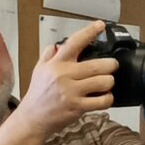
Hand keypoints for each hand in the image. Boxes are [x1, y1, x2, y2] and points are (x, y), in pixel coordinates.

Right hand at [13, 21, 118, 138]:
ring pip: (103, 82)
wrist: (32, 118)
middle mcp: (64, 76)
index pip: (74, 43)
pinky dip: (108, 99)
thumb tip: (56, 45)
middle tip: (112, 66)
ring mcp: (71, 92)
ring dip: (109, 82)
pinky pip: (102, 101)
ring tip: (107, 83)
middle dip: (111, 65)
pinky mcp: (77, 107)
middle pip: (97, 65)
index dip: (90, 32)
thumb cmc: (37, 95)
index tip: (100, 25)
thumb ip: (48, 56)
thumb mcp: (38, 71)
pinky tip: (105, 97)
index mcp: (56, 64)